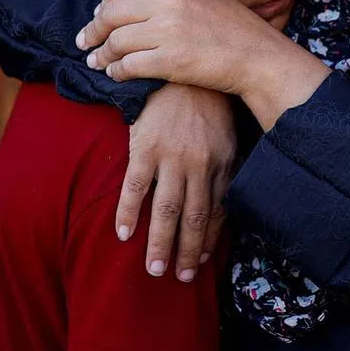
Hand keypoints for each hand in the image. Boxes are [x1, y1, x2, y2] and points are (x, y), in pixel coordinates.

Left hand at [77, 0, 329, 128]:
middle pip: (111, 11)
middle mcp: (169, 1)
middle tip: (86, 42)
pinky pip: (128, 65)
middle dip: (94, 29)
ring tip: (98, 62)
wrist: (261, 58)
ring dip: (103, 54)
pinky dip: (117, 71)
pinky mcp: (170, 60)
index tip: (103, 14)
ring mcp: (169, 30)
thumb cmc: (235, 30)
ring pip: (116, 40)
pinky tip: (118, 75)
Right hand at [118, 83, 235, 282]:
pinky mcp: (145, 148)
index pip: (216, 212)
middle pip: (193, 218)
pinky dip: (129, 213)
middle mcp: (199, 165)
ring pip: (166, 210)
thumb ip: (224, 168)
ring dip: (160, 243)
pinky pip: (135, 187)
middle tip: (178, 277)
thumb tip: (223, 201)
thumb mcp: (226, 137)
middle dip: (186, 252)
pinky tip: (123, 233)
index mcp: (221, 164)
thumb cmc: (206, 106)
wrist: (181, 73)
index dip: (208, 240)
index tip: (201, 261)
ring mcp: (171, 158)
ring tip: (154, 268)